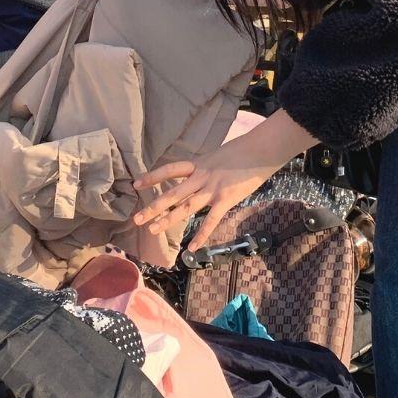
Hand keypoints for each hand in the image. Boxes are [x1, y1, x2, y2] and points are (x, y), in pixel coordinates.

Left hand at [131, 110, 317, 250]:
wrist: (261, 150)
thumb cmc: (242, 151)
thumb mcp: (217, 156)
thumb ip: (205, 169)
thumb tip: (197, 178)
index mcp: (198, 164)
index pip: (170, 170)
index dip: (152, 177)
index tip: (136, 185)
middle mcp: (201, 176)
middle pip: (173, 193)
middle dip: (153, 207)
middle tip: (137, 218)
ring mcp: (212, 188)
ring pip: (186, 206)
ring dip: (168, 219)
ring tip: (152, 230)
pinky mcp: (226, 199)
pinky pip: (210, 220)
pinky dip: (201, 235)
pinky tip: (191, 248)